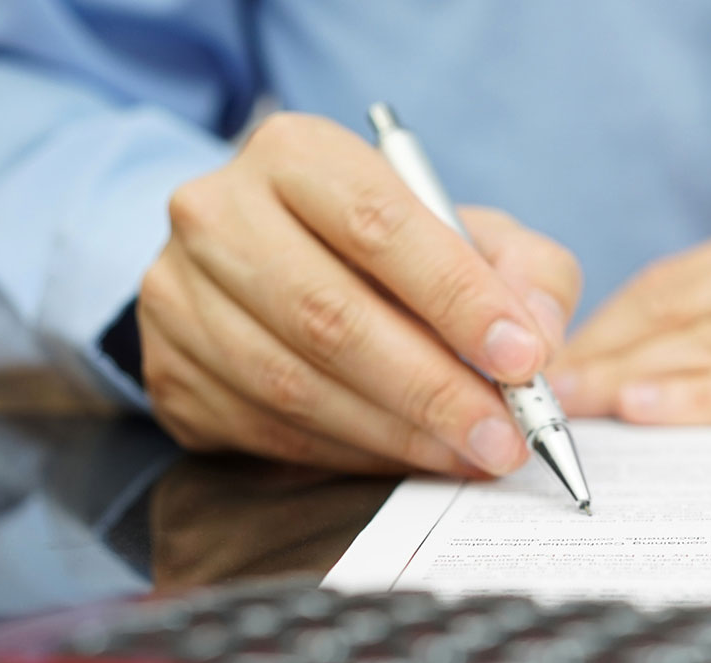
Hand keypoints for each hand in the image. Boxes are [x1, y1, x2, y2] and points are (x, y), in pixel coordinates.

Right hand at [140, 112, 582, 475]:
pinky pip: (267, 430)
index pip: (379, 224)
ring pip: (294, 384)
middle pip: (330, 315)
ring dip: (397, 434)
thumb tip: (540, 339)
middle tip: (506, 438)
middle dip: (433, 389)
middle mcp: (217, 214)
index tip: (523, 361)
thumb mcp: (470, 232)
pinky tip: (409, 459)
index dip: (456, 298)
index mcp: (295, 155)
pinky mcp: (170, 372)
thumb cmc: (391, 251)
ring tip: (471, 457)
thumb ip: (525, 271)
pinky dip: (352, 455)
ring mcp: (180, 295)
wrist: (268, 266)